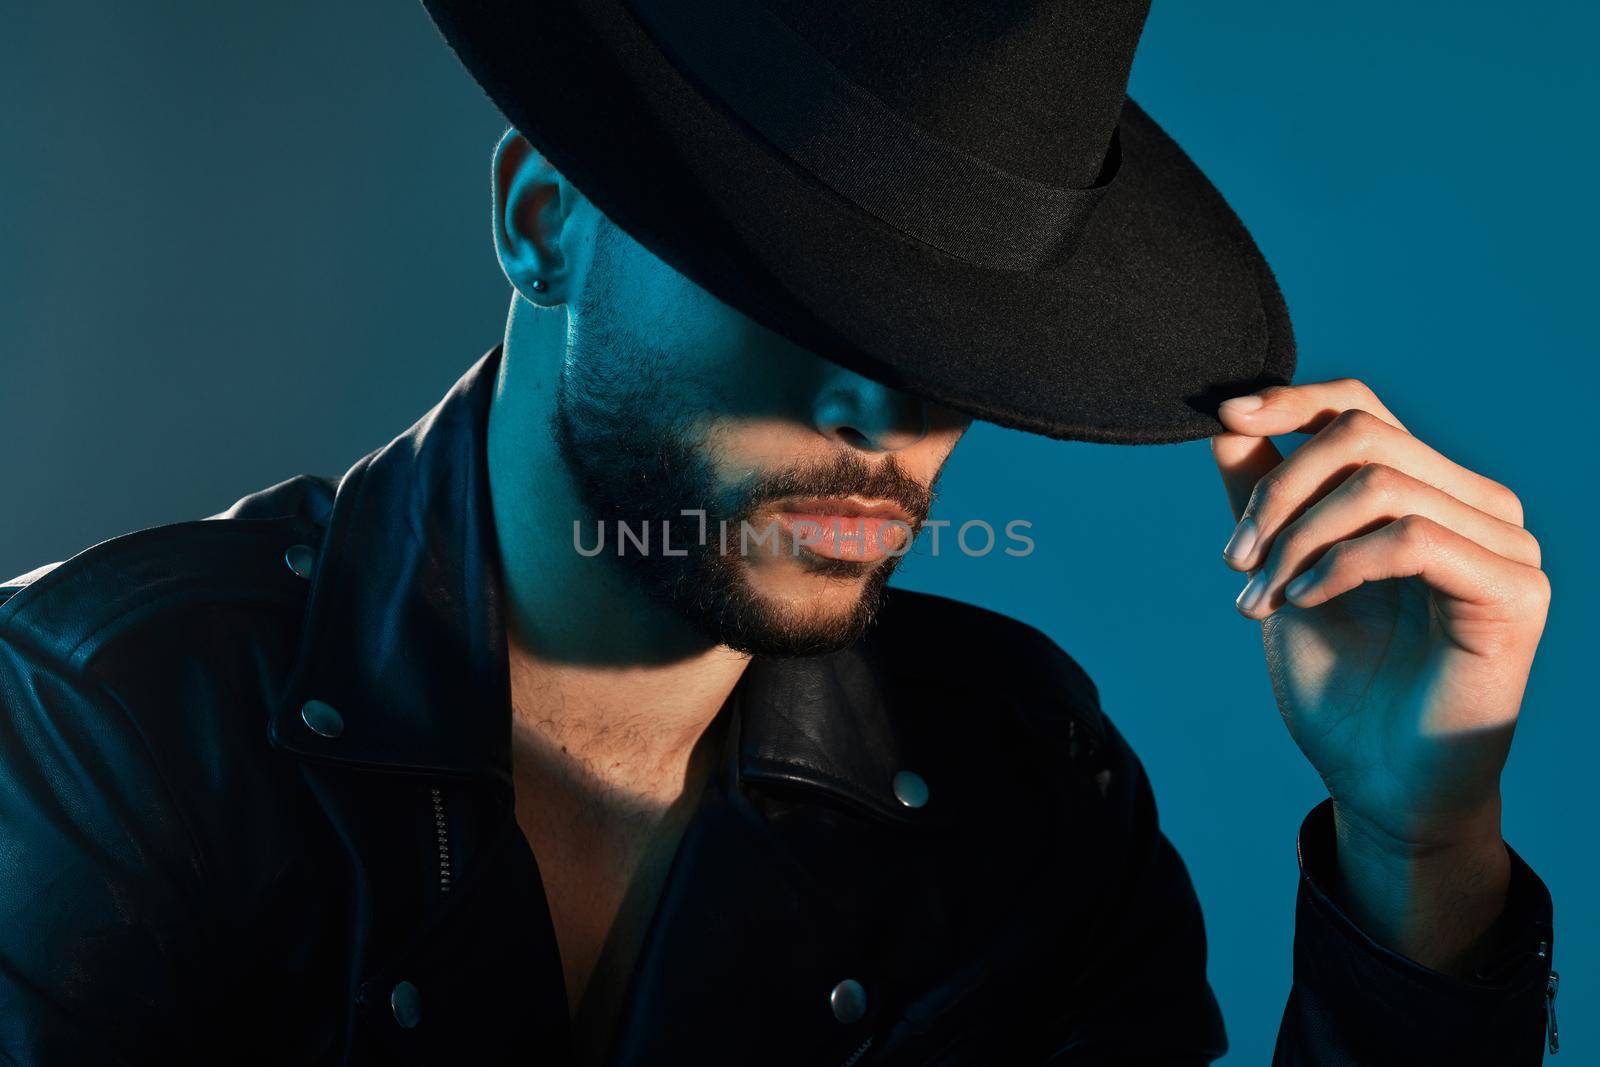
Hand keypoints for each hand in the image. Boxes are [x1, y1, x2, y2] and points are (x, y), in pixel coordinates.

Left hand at [1211, 379, 1550, 969]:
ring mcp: (1504, 546)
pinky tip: (1303, 603)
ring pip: (1381, 484)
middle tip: (1235, 561)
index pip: (1362, 409)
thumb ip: (1265, 495)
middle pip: (1363, 437)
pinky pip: (1412, 539)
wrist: (1375, 783)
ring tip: (1258, 598)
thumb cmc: (1339, 685)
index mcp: (1424, 493)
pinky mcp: (1514, 592)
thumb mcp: (1284, 572)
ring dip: (1296, 538)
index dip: (1292, 401)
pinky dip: (1338, 565)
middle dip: (1277, 491)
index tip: (1226, 416)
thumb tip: (1227, 417)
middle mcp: (1475, 506)